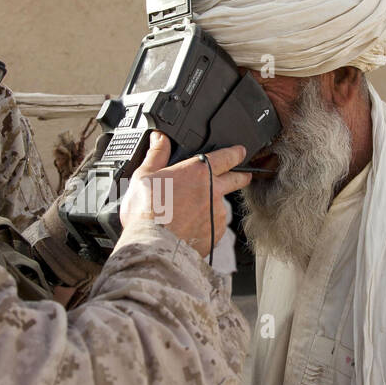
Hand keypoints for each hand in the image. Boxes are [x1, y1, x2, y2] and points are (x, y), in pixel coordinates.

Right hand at [119, 132, 250, 256]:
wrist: (152, 247)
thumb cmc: (146, 212)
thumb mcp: (144, 176)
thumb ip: (156, 155)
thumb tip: (159, 138)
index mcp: (198, 172)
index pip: (227, 157)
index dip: (235, 153)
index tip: (240, 152)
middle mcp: (214, 191)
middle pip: (236, 179)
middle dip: (240, 176)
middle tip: (241, 176)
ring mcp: (217, 214)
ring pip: (221, 205)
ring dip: (213, 205)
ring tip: (190, 212)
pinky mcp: (216, 234)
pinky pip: (215, 226)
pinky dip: (206, 225)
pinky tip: (190, 227)